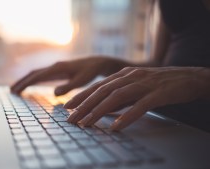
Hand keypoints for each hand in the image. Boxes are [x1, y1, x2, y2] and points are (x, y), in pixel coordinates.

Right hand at [11, 57, 129, 95]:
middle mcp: (54, 66)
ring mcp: (55, 68)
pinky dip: (33, 80)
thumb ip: (69, 86)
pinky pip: (42, 75)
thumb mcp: (82, 80)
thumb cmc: (91, 72)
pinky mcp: (58, 71)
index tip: (16, 90)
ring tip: (16, 89)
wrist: (97, 63)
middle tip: (11, 91)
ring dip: (26, 81)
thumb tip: (54, 93)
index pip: (37, 76)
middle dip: (22, 82)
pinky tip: (30, 85)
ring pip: (36, 73)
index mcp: (58, 68)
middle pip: (33, 73)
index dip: (26, 83)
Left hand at [65, 67, 209, 129]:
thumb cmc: (160, 83)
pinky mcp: (158, 93)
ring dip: (99, 111)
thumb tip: (104, 109)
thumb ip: (120, 96)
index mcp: (123, 75)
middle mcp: (130, 77)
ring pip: (117, 97)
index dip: (81, 96)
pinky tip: (116, 126)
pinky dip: (127, 116)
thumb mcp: (136, 86)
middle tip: (71, 118)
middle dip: (84, 106)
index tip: (67, 107)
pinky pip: (140, 105)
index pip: (97, 86)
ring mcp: (144, 84)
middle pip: (102, 91)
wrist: (189, 77)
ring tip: (87, 124)